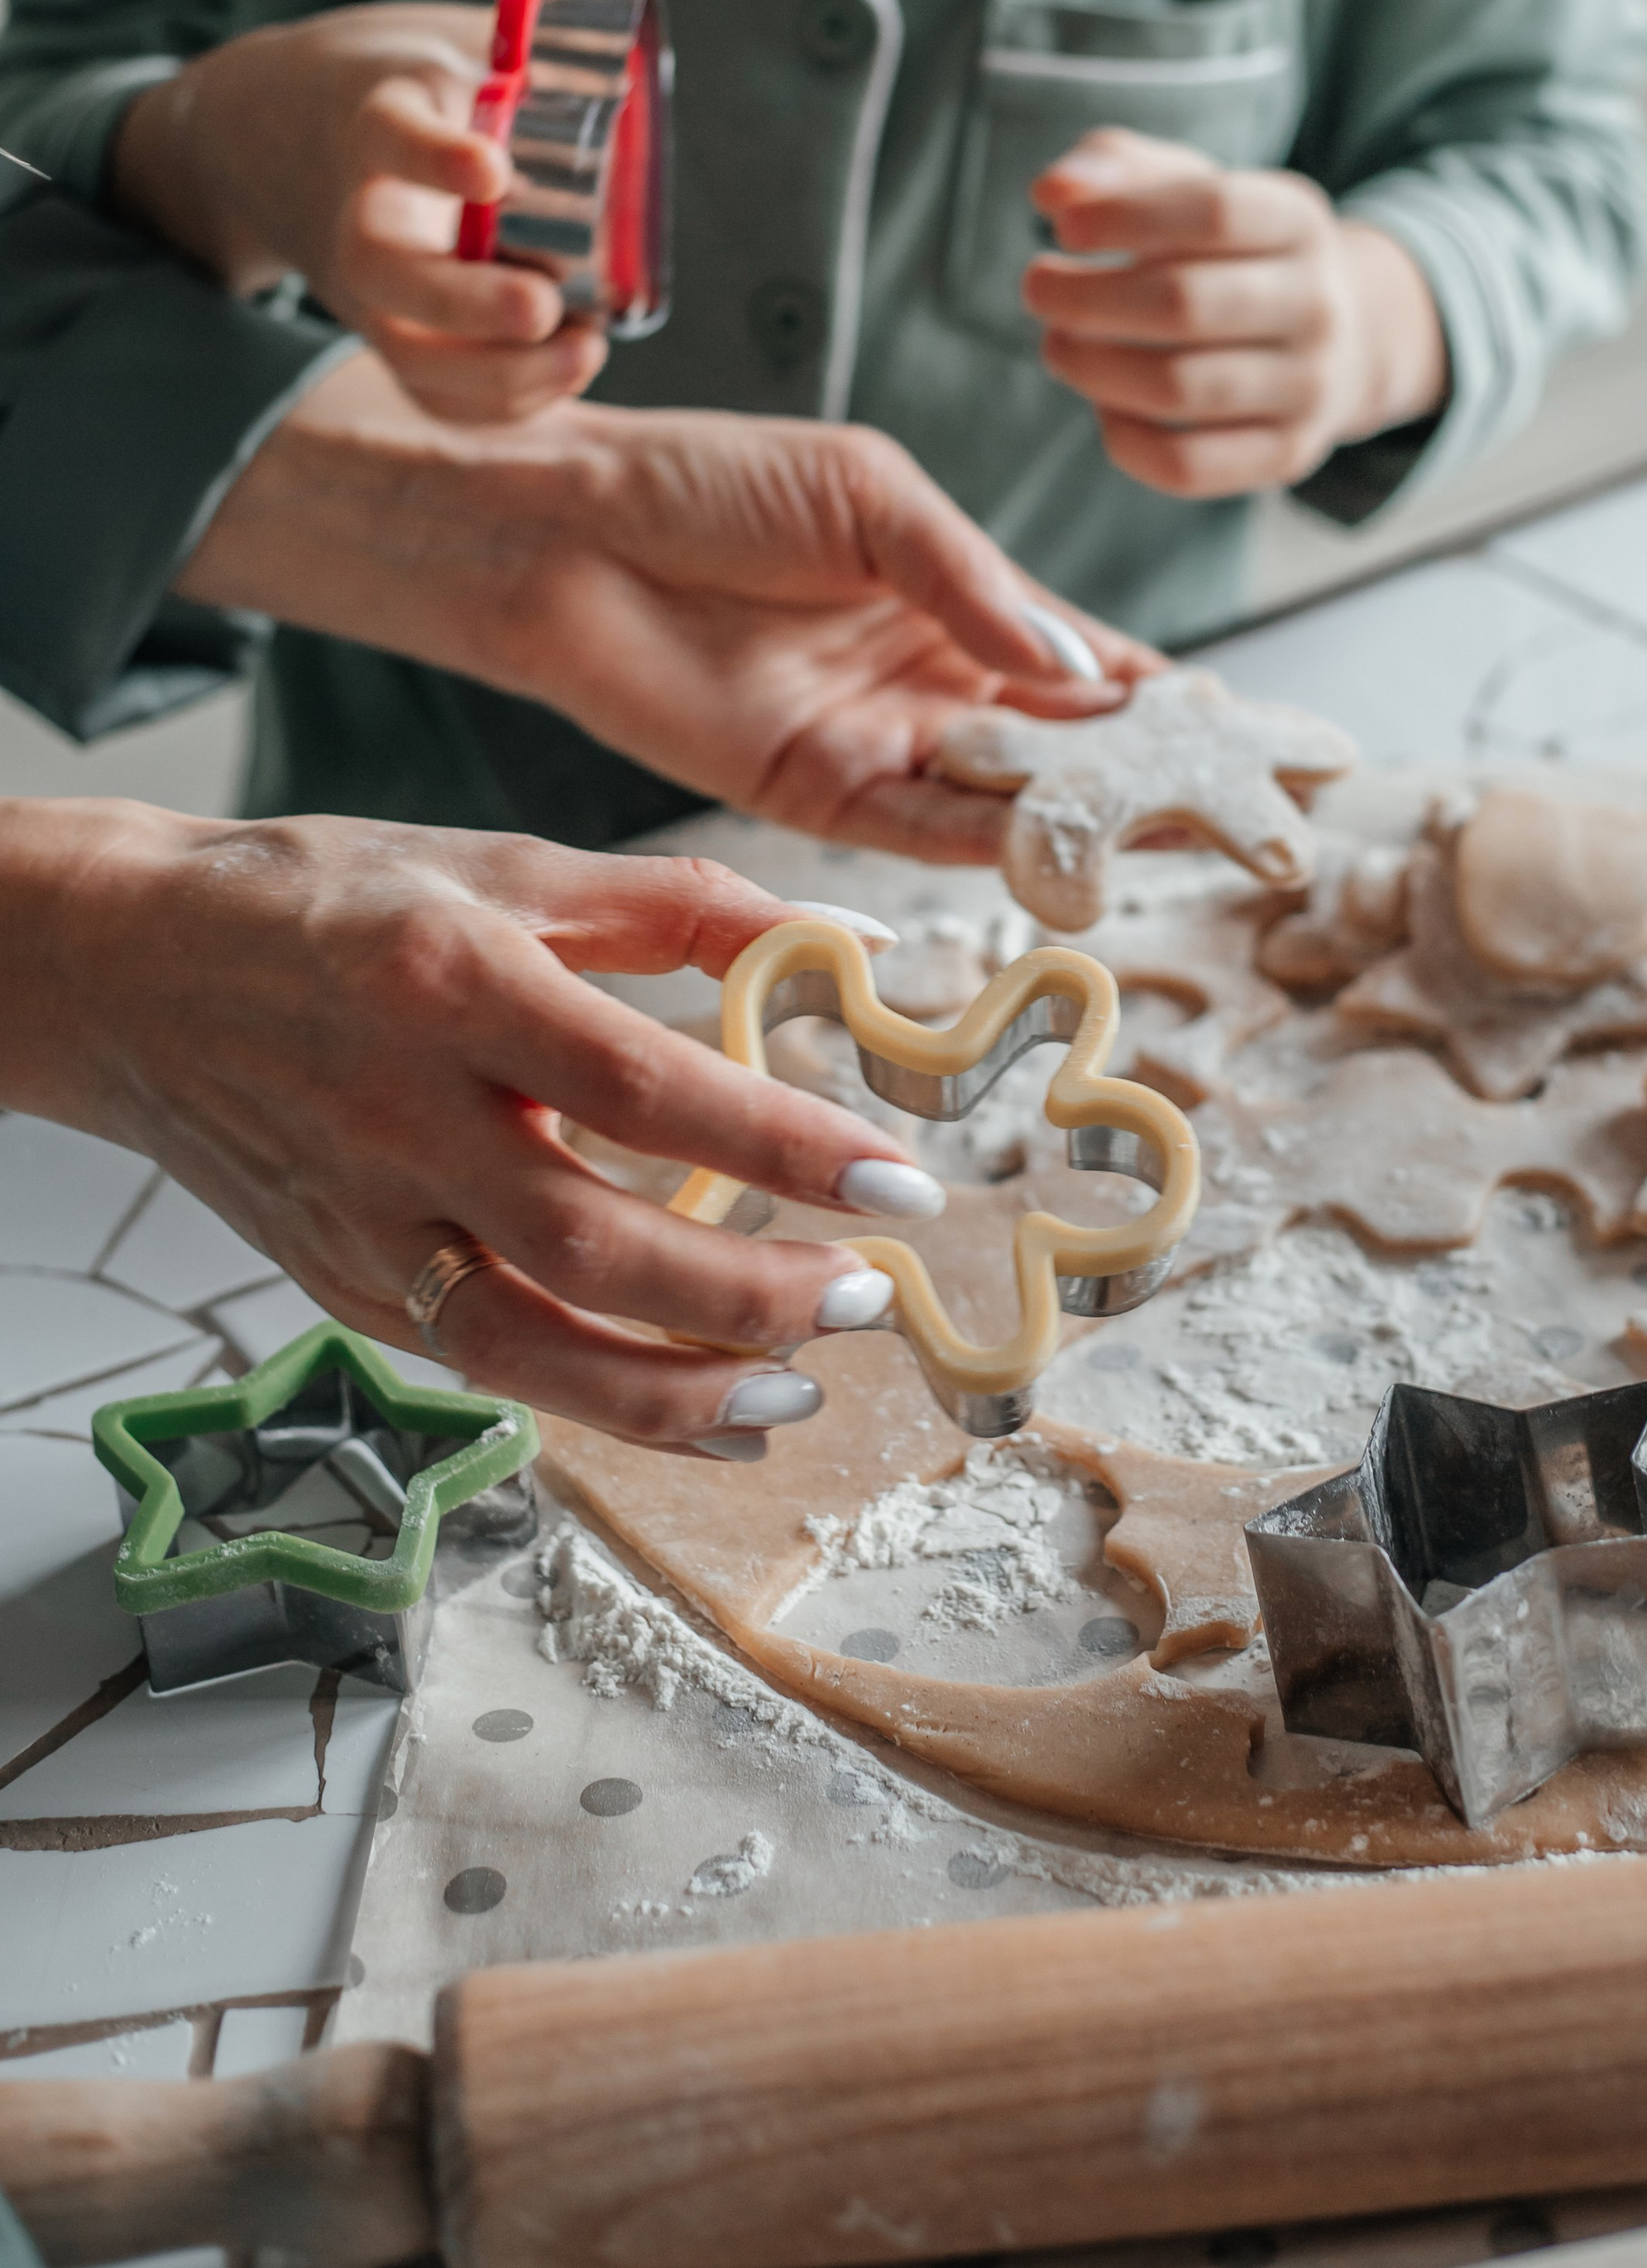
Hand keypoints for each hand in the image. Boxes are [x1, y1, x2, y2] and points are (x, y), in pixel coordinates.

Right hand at [0, 799, 945, 1450]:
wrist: (128, 969)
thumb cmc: (325, 904)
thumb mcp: (506, 865)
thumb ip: (684, 902)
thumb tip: (851, 936)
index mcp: (454, 984)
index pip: (645, 1087)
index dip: (782, 1144)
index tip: (898, 1182)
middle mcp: (403, 1115)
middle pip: (594, 1244)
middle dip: (748, 1293)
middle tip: (866, 1298)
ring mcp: (364, 1219)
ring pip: (529, 1345)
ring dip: (675, 1390)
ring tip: (796, 1389)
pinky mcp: (344, 1285)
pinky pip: (486, 1366)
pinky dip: (599, 1402)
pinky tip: (696, 1403)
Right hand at [111, 3, 604, 424]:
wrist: (281, 136)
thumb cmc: (399, 85)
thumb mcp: (450, 40)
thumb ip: (527, 52)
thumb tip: (630, 73)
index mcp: (373, 120)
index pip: (391, 136)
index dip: (436, 157)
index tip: (491, 170)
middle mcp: (361, 214)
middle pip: (387, 275)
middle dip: (467, 304)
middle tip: (541, 307)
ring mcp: (370, 288)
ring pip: (411, 355)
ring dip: (500, 373)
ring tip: (585, 350)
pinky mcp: (391, 336)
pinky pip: (436, 393)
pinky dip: (503, 402)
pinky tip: (568, 370)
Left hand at [176, 360, 1155, 861]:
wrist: (562, 528)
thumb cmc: (709, 481)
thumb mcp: (871, 496)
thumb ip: (973, 583)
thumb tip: (1080, 667)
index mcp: (959, 598)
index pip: (1092, 662)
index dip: (1174, 701)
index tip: (1259, 736)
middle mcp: (930, 684)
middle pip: (1069, 749)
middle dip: (1155, 781)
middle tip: (1248, 812)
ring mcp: (877, 744)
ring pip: (1007, 800)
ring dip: (1085, 822)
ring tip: (1175, 836)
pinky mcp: (812, 794)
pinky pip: (917, 828)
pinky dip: (984, 841)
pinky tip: (1053, 845)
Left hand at [1023, 128, 1447, 498]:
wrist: (1339, 340)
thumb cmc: (1230, 253)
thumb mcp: (1190, 189)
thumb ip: (1118, 169)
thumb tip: (1053, 192)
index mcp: (1298, 221)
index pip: (1213, 211)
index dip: (1125, 217)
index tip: (1063, 229)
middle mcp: (1318, 305)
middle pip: (1185, 304)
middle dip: (1086, 299)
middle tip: (1037, 289)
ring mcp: (1309, 388)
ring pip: (1178, 389)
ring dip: (1092, 368)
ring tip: (1058, 345)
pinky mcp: (1286, 455)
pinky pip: (1185, 464)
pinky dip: (1123, 438)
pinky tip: (1104, 404)